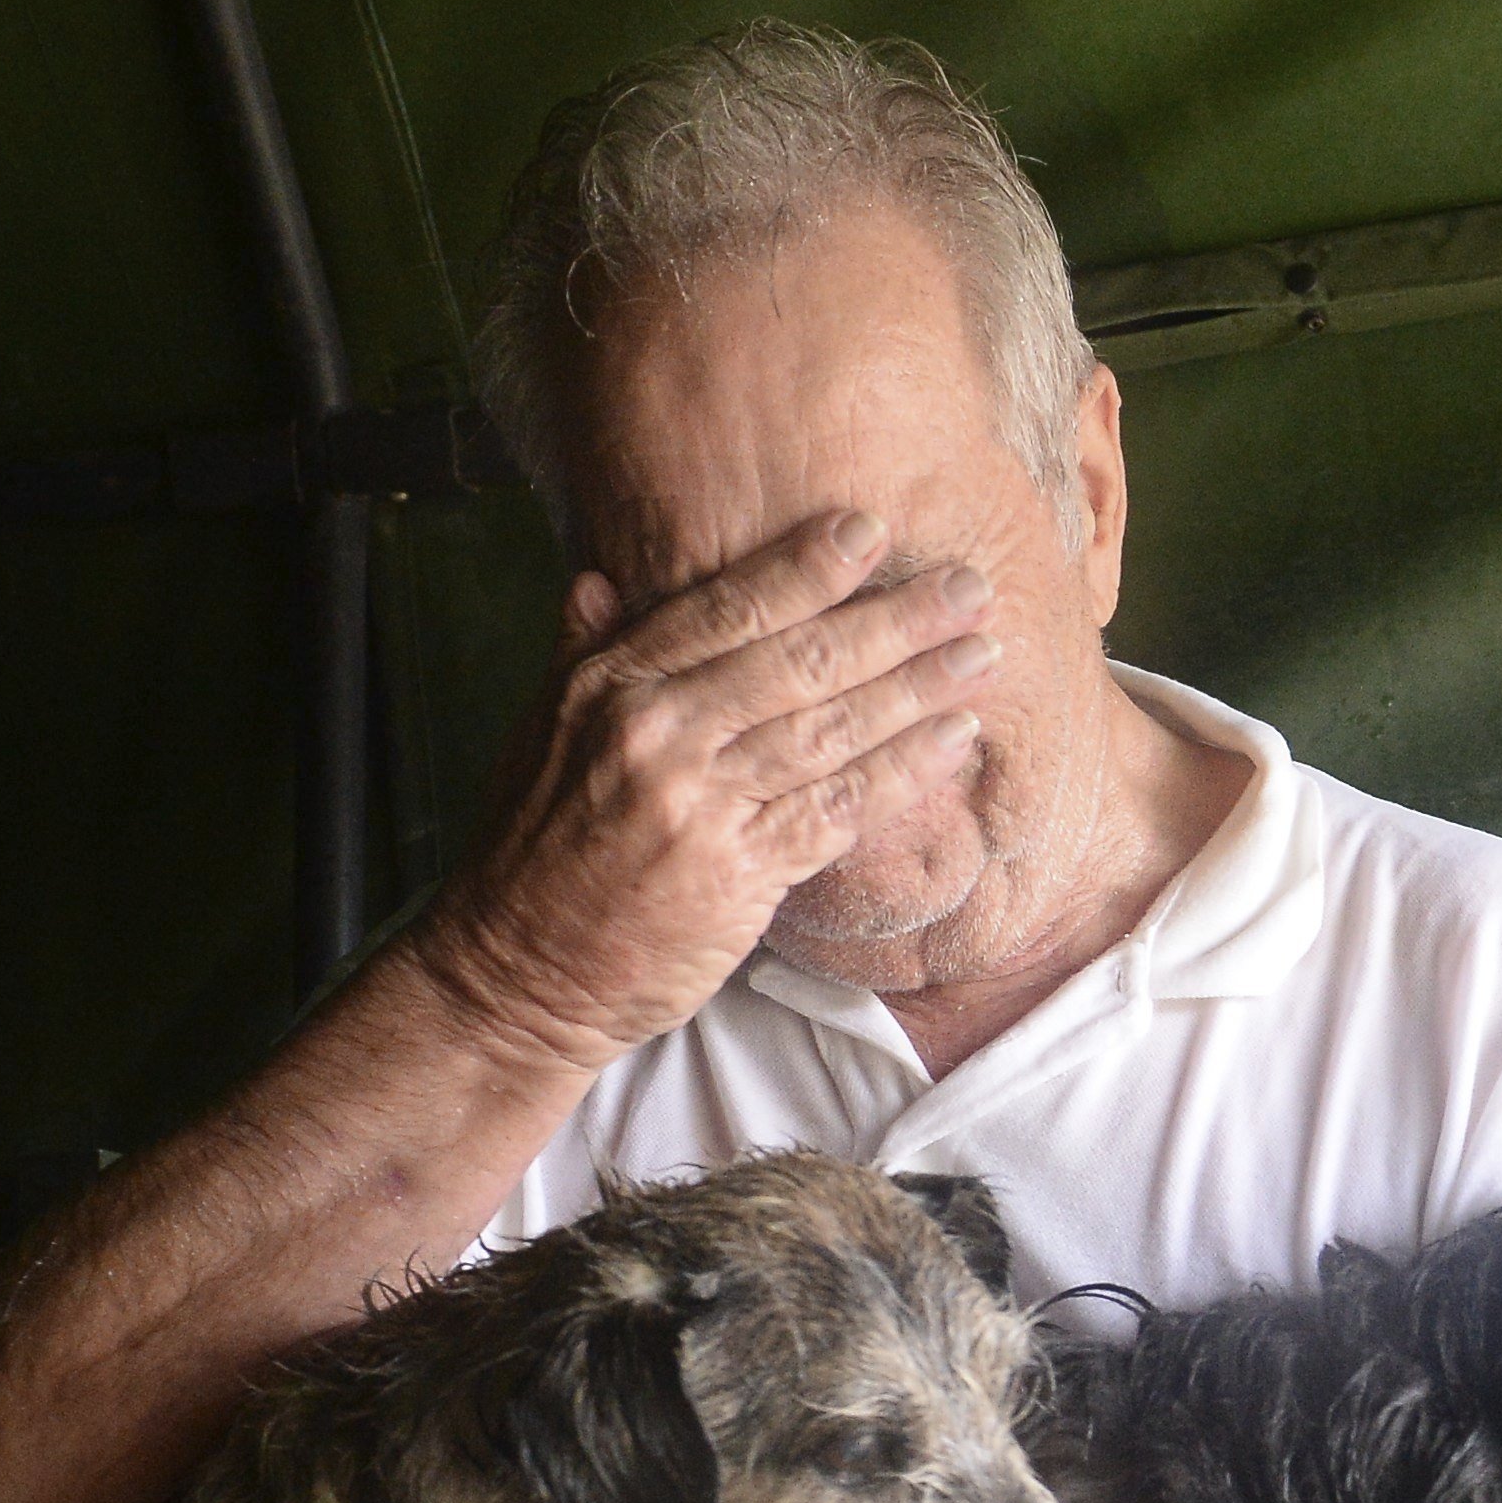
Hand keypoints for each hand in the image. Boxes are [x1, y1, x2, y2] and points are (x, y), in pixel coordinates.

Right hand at [401, 509, 996, 1071]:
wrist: (519, 971)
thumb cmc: (535, 849)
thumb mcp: (537, 732)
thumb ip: (581, 653)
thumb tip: (597, 576)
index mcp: (611, 686)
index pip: (725, 608)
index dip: (806, 568)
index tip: (873, 531)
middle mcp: (657, 734)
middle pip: (799, 662)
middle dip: (895, 620)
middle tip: (968, 588)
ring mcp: (700, 805)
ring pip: (831, 730)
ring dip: (919, 689)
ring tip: (982, 655)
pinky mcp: (738, 874)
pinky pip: (839, 809)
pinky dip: (904, 772)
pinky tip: (955, 740)